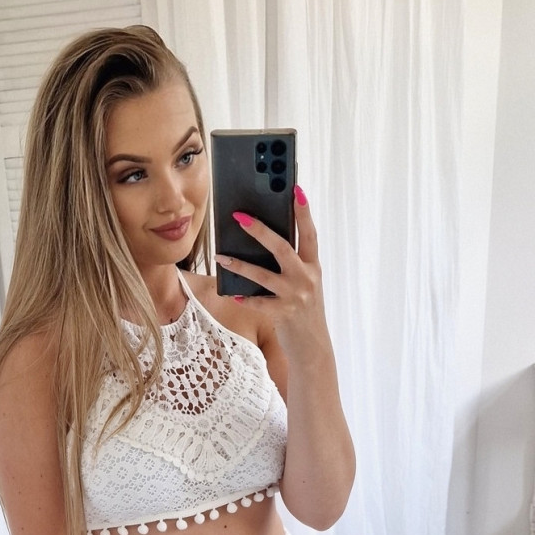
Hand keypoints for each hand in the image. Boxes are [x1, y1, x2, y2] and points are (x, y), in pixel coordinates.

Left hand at [214, 184, 328, 353]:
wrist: (313, 345)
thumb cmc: (304, 309)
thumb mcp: (305, 283)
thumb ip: (292, 264)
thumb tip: (266, 242)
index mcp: (313, 266)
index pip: (310, 233)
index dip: (304, 212)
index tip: (296, 189)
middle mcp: (306, 278)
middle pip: (283, 248)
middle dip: (261, 231)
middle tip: (240, 216)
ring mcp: (295, 296)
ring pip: (264, 276)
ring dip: (240, 265)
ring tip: (221, 256)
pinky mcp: (283, 314)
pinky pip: (259, 303)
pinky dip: (245, 299)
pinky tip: (231, 294)